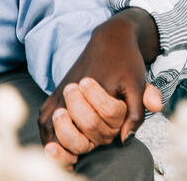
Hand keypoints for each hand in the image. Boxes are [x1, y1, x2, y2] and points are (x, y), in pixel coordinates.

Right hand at [39, 12, 162, 165]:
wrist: (109, 41)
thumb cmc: (125, 63)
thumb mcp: (138, 84)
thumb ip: (136, 114)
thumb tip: (125, 140)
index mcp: (92, 90)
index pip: (99, 125)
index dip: (110, 128)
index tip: (114, 118)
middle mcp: (68, 95)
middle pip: (81, 132)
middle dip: (94, 136)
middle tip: (99, 125)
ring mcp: (55, 101)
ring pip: (58, 140)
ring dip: (73, 144)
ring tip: (84, 136)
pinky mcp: (48, 105)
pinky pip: (47, 136)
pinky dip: (58, 145)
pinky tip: (72, 145)